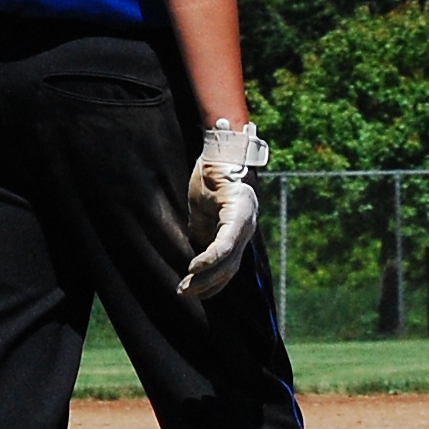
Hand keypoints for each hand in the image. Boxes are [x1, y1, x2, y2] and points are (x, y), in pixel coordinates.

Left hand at [179, 120, 268, 299]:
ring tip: (184, 292)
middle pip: (229, 262)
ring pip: (228, 269)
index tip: (192, 267)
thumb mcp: (209, 168)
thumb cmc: (214, 165)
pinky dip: (210, 278)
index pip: (229, 242)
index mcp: (241, 209)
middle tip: (183, 289)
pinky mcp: (231, 240)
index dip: (211, 259)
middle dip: (206, 279)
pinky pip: (224, 266)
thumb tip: (217, 135)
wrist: (225, 164)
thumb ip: (213, 165)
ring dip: (207, 284)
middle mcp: (245, 226)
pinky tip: (195, 288)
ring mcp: (241, 235)